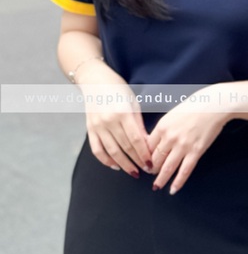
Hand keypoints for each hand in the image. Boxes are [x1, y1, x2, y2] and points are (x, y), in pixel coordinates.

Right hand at [78, 62, 151, 176]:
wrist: (95, 81)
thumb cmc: (119, 90)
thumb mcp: (134, 103)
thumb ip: (139, 124)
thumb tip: (147, 144)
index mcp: (123, 113)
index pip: (135, 139)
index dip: (143, 154)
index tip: (151, 163)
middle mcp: (109, 121)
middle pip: (124, 147)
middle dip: (137, 161)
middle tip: (146, 170)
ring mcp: (97, 127)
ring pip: (111, 152)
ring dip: (124, 164)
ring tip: (133, 172)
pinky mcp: (89, 130)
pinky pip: (97, 150)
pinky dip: (105, 160)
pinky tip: (115, 166)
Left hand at [147, 89, 229, 194]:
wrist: (216, 104)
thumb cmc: (197, 104)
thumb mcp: (174, 112)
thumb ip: (165, 126)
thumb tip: (158, 138)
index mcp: (163, 126)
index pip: (147, 146)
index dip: (145, 156)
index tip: (145, 161)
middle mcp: (170, 137)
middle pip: (155, 159)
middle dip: (152, 169)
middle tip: (151, 173)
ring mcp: (183, 146)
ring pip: (167, 168)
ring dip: (160, 179)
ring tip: (156, 186)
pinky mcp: (196, 151)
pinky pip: (184, 171)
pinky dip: (178, 182)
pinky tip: (173, 189)